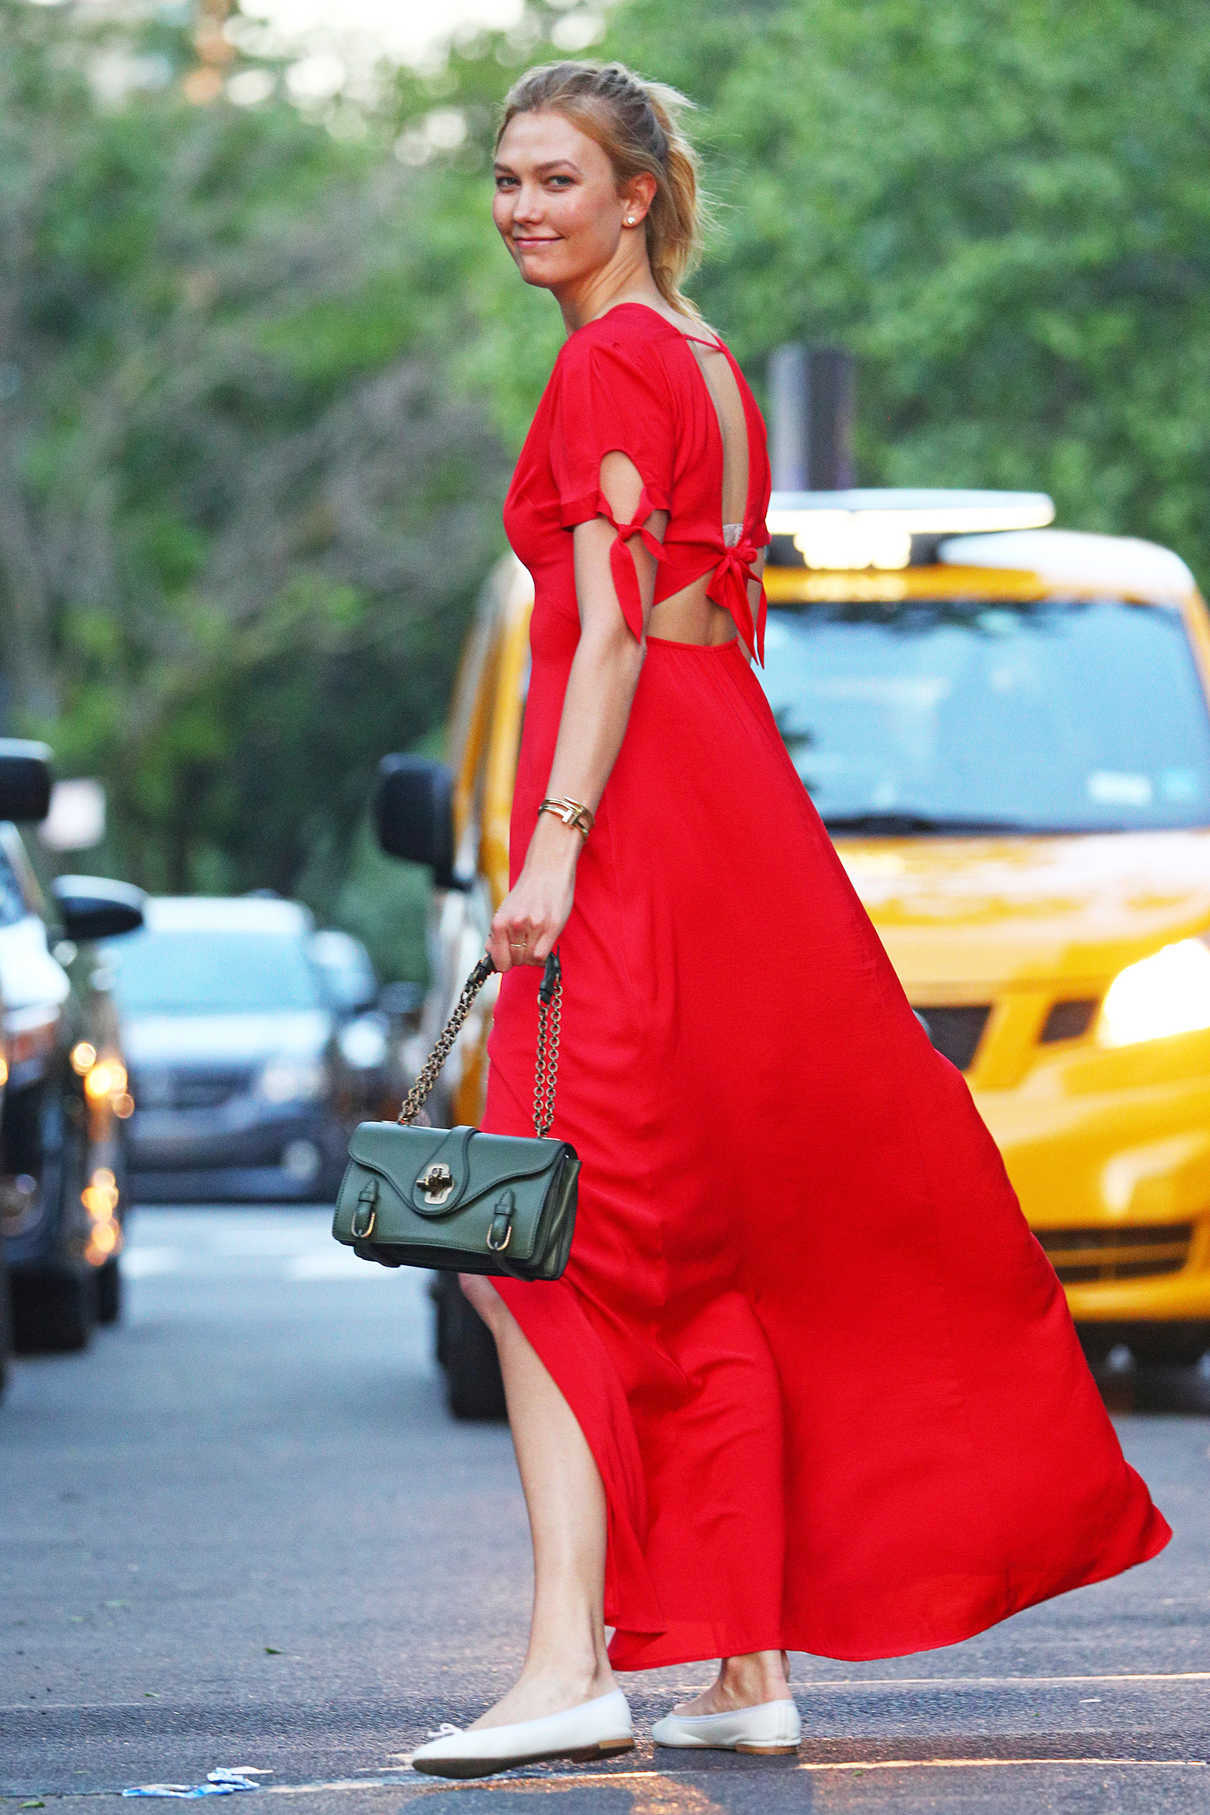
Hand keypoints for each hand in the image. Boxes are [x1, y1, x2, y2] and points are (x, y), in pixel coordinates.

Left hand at [488, 855, 574, 970]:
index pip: (499, 961)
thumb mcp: (506, 910)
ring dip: (533, 956)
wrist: (548, 869)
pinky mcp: (552, 926)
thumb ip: (497, 933)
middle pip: (516, 961)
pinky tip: (544, 944)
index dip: (504, 963)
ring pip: (530, 959)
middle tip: (525, 946)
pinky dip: (543, 956)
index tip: (509, 960)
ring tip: (535, 941)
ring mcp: (534, 926)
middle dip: (520, 958)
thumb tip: (490, 952)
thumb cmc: (528, 891)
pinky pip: (543, 955)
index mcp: (500, 922)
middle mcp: (515, 925)